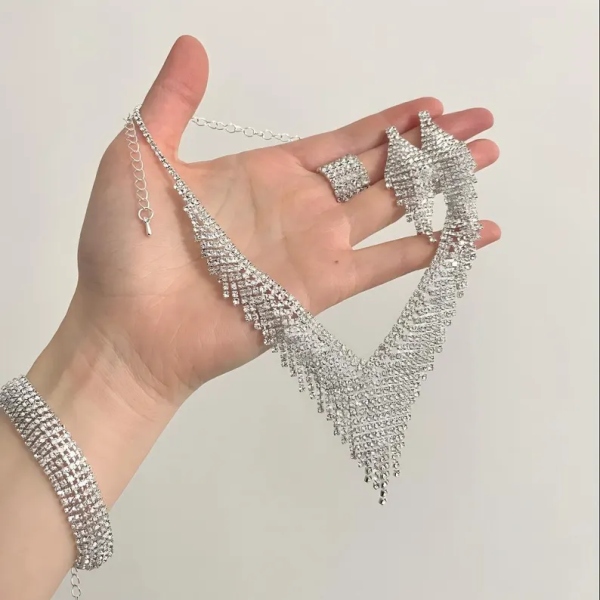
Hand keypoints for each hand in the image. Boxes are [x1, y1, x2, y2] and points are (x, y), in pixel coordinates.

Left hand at [56, 36, 500, 408]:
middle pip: (382, 169)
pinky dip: (433, 249)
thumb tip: (193, 45)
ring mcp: (314, 249)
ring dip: (441, 185)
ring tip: (485, 161)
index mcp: (266, 173)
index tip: (430, 105)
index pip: (342, 140)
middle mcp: (299, 209)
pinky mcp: (320, 288)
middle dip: (432, 146)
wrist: (128, 328)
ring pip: (394, 208)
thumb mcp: (139, 157)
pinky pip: (389, 263)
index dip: (388, 122)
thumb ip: (172, 102)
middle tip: (481, 124)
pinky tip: (471, 232)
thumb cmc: (124, 249)